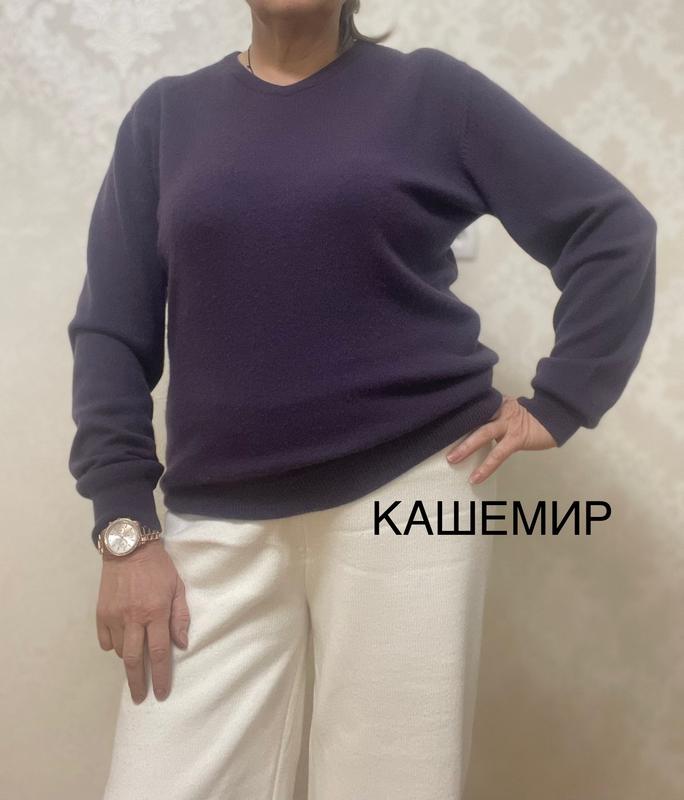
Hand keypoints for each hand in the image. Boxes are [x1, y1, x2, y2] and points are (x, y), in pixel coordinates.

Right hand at [96, 539, 190, 703]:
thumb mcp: (178, 587)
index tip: (161, 693)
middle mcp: (134, 618)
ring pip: (121, 651)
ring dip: (130, 659)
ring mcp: (114, 617)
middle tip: (140, 698)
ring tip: (137, 659)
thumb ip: (180, 616)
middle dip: (138, 683)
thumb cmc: (159, 567)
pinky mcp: (101, 614)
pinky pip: (106, 641)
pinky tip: (122, 643)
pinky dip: (114, 647)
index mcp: (156, 612)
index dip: (161, 676)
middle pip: (135, 660)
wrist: (128, 547)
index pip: (160, 652)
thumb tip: (182, 644)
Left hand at [446, 395, 557, 483]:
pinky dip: (486, 467)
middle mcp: (499, 409)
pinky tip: (476, 478)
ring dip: (466, 447)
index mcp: (495, 403)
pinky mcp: (516, 438)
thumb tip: (472, 423)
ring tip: (452, 459)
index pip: (473, 407)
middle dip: (456, 429)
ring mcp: (508, 423)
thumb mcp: (508, 409)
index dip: (457, 414)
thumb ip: (492, 413)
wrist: (555, 415)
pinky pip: (498, 454)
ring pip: (483, 434)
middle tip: (439, 439)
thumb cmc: (530, 415)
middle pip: (474, 417)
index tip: (440, 420)